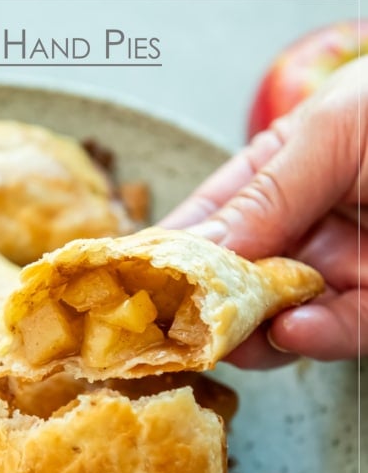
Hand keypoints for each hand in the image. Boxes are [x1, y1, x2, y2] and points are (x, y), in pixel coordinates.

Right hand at [161, 57, 367, 366]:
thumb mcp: (331, 134)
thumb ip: (260, 196)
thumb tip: (193, 251)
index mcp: (285, 171)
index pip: (211, 219)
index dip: (167, 252)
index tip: (129, 283)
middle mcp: (307, 225)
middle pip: (234, 280)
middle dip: (202, 304)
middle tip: (171, 326)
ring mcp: (343, 270)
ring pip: (276, 320)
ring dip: (250, 330)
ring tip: (229, 332)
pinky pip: (337, 333)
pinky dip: (312, 338)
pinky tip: (292, 330)